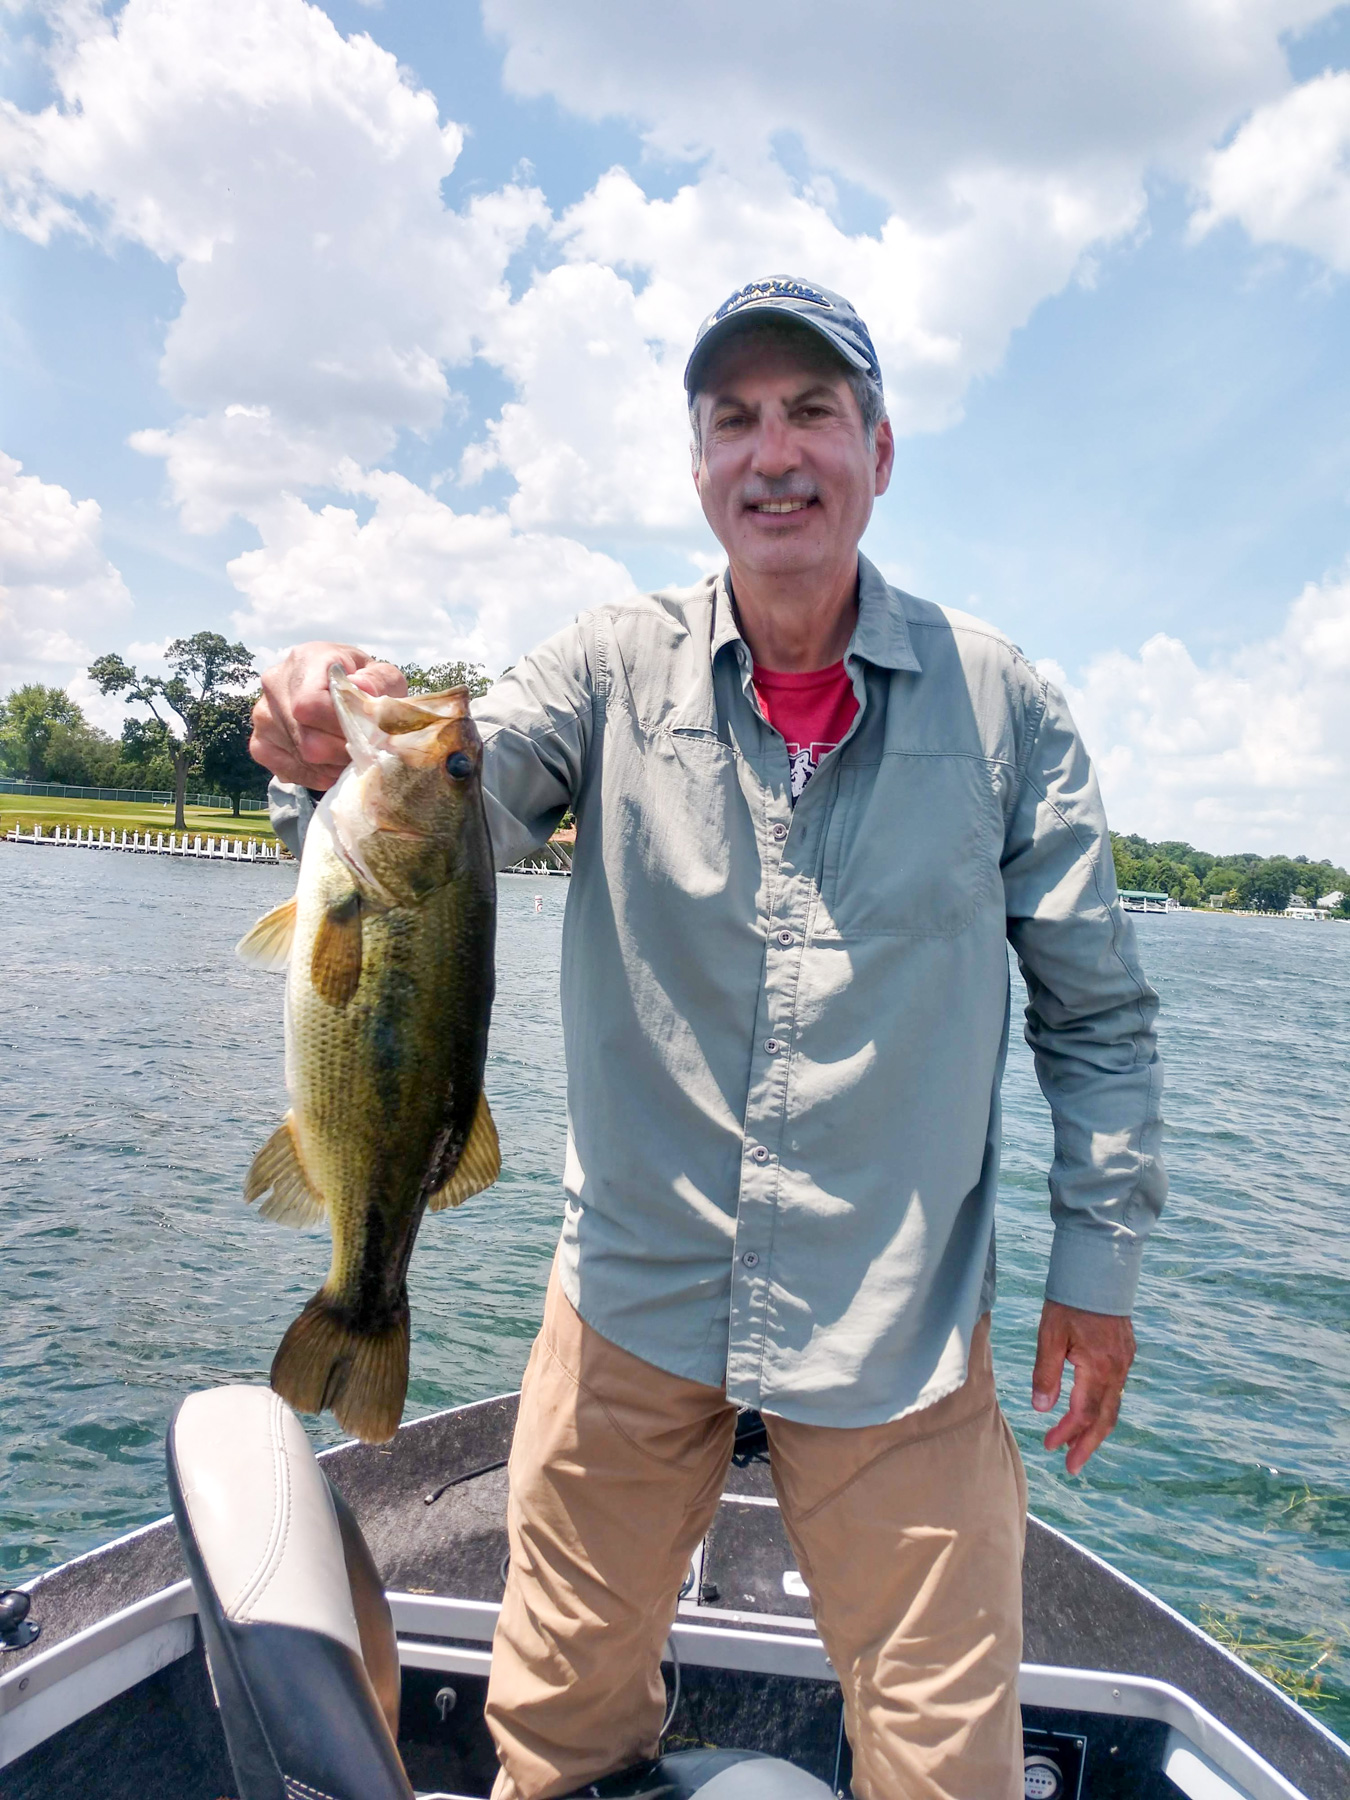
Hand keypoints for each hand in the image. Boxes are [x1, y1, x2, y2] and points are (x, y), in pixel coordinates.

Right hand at [250, 643, 406, 789]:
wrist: (339, 691)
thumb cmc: (364, 683)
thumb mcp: (383, 675)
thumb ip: (379, 681)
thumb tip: (362, 690)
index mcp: (305, 659)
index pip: (311, 704)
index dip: (341, 727)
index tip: (366, 733)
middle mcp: (275, 684)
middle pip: (308, 739)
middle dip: (343, 751)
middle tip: (364, 751)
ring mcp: (263, 716)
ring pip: (302, 758)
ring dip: (334, 765)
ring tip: (349, 754)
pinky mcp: (259, 743)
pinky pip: (290, 771)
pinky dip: (317, 776)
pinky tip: (331, 764)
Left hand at [1031, 1300, 1134, 1474]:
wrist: (1097, 1271)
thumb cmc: (1069, 1302)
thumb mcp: (1050, 1336)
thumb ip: (1046, 1374)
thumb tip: (1042, 1408)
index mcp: (1099, 1368)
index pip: (1084, 1413)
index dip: (1067, 1433)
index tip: (1050, 1447)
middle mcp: (1118, 1370)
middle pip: (1105, 1419)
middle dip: (1087, 1444)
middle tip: (1072, 1466)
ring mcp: (1125, 1362)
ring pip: (1113, 1406)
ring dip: (1095, 1428)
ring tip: (1078, 1444)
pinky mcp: (1126, 1353)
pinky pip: (1116, 1390)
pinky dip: (1102, 1407)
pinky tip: (1089, 1411)